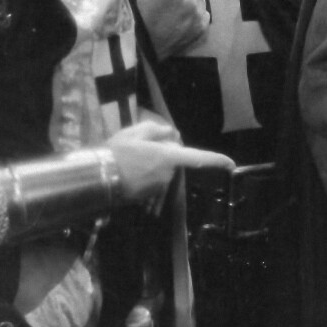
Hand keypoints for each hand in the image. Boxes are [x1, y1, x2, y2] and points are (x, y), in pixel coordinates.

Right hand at [107, 120, 234, 206]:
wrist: (96, 179)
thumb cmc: (116, 153)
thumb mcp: (135, 132)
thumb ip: (157, 130)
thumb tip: (172, 134)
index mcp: (168, 157)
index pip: (198, 158)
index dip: (216, 160)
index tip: (231, 164)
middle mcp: (168, 174)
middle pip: (174, 161)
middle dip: (164, 154)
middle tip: (140, 148)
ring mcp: (158, 187)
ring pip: (163, 171)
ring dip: (153, 165)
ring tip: (130, 160)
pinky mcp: (149, 196)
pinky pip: (153, 182)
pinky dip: (145, 176)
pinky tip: (129, 171)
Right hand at [136, 0, 209, 59]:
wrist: (150, 46)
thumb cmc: (144, 19)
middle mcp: (191, 2)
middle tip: (173, 0)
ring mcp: (199, 15)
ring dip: (192, 1)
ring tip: (181, 9)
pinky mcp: (203, 26)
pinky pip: (205, 13)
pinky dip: (198, 13)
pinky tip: (188, 18)